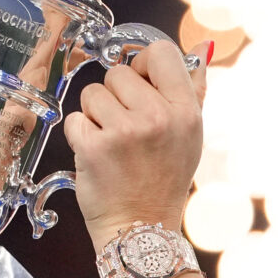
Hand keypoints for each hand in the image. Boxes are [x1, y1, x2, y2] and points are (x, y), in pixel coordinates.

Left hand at [62, 38, 203, 249]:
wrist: (141, 229)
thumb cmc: (164, 180)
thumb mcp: (190, 135)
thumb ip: (194, 89)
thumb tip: (201, 48)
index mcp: (185, 111)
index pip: (160, 52)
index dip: (143, 65)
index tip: (141, 87)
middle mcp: (158, 118)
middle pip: (119, 72)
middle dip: (116, 97)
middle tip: (127, 129)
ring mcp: (124, 132)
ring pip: (93, 93)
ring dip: (95, 115)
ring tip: (112, 142)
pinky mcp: (94, 147)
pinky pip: (75, 119)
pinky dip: (81, 135)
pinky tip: (98, 154)